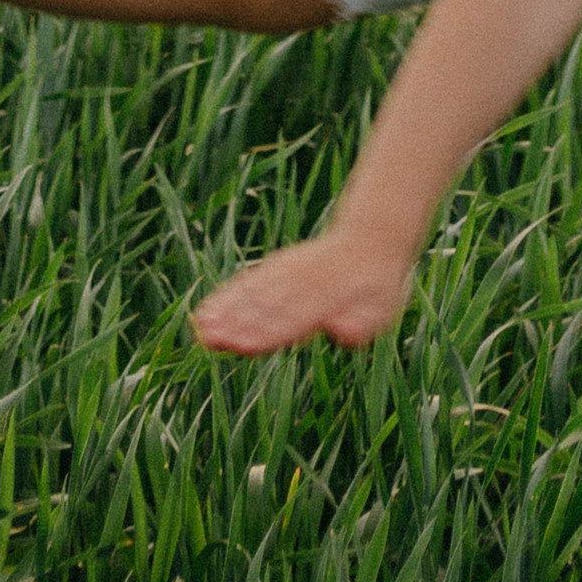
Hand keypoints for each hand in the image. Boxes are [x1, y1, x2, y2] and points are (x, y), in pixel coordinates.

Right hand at [192, 227, 413, 357]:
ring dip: (226, 309)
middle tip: (205, 339)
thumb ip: (361, 323)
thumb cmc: (378, 284)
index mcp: (326, 300)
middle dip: (235, 324)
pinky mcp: (280, 267)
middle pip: (265, 307)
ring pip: (253, 293)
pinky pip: (252, 280)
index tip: (239, 345)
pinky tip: (209, 306)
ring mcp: (288, 273)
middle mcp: (302, 286)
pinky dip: (230, 292)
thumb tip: (343, 334)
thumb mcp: (382, 307)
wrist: (373, 236)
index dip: (264, 334)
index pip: (290, 321)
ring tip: (199, 325)